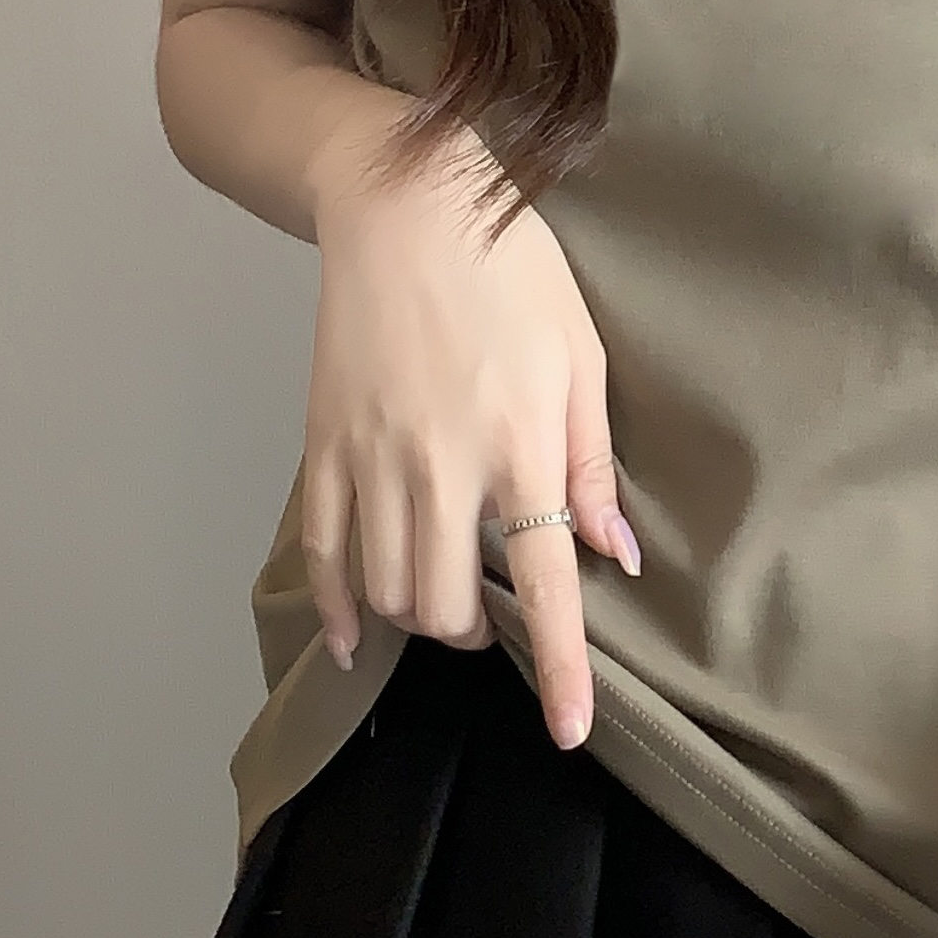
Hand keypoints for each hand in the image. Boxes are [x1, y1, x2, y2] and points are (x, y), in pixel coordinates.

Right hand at [298, 111, 637, 742]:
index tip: (569, 732)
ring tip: (439, 601)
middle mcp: (438, 466)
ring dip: (415, 618)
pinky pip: (323, 555)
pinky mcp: (323, 446)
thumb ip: (592, 467)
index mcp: (517, 445)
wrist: (401, 205)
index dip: (557, 669)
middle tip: (493, 612)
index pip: (542, 585)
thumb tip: (614, 557)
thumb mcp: (581, 360)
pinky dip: (337, 607)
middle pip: (444, 606)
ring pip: (384, 592)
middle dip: (473, 634)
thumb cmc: (511, 272)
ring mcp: (371, 458)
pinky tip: (352, 635)